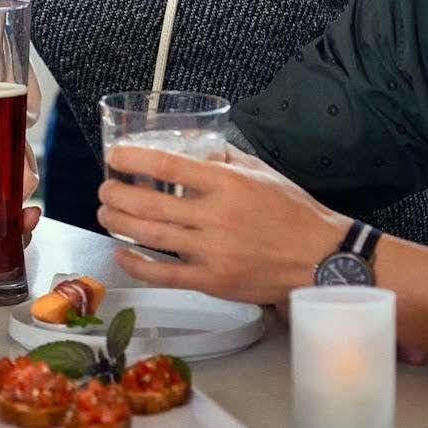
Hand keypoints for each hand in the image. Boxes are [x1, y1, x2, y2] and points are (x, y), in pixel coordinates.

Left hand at [97, 145, 350, 303]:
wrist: (323, 259)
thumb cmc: (294, 214)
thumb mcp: (262, 173)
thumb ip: (225, 158)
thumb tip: (194, 146)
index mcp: (228, 184)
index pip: (167, 164)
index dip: (133, 158)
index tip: (115, 156)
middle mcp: (216, 216)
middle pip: (148, 202)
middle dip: (115, 193)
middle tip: (104, 188)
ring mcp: (212, 252)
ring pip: (149, 235)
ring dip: (118, 222)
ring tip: (105, 213)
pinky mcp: (213, 281)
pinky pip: (163, 274)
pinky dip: (135, 264)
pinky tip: (121, 253)